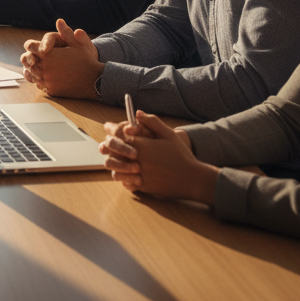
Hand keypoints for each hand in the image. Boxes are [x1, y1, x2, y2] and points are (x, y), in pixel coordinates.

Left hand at [19, 18, 103, 98]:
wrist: (96, 80)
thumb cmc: (86, 60)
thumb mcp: (77, 44)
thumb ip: (65, 33)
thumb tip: (59, 21)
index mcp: (48, 54)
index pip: (30, 47)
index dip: (33, 46)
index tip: (37, 48)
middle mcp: (44, 67)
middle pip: (29, 62)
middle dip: (33, 59)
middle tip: (38, 59)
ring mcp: (47, 80)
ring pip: (33, 74)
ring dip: (36, 71)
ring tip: (43, 69)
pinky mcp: (51, 90)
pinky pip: (41, 85)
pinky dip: (42, 82)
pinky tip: (49, 78)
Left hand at [100, 110, 216, 204]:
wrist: (193, 179)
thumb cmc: (182, 155)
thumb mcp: (169, 134)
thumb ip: (152, 122)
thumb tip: (136, 113)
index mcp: (141, 146)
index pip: (117, 137)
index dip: (111, 131)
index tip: (108, 128)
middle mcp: (137, 160)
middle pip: (113, 153)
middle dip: (108, 148)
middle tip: (106, 145)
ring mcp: (140, 175)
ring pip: (115, 170)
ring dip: (114, 165)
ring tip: (115, 160)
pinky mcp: (143, 187)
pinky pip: (125, 182)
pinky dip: (123, 177)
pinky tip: (126, 173)